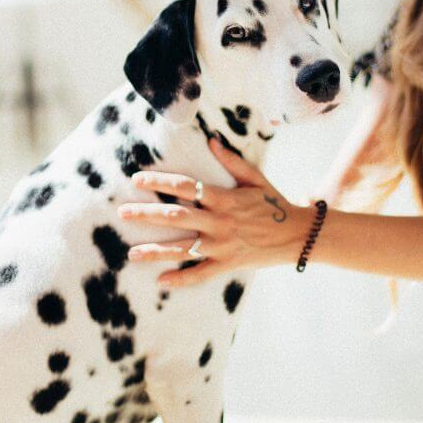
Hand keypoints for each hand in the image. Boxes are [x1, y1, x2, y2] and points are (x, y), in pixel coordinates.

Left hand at [118, 137, 312, 286]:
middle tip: (123, 213)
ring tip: (132, 253)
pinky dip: (182, 279)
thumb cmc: (275, 203)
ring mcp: (223, 245)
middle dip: (148, 215)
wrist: (299, 234)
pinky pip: (201, 273)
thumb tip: (210, 141)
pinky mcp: (228, 264)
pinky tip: (162, 281)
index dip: (160, 182)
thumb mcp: (255, 178)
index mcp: (224, 198)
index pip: (186, 187)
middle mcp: (220, 221)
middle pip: (177, 217)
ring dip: (157, 251)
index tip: (137, 180)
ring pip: (184, 248)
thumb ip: (231, 161)